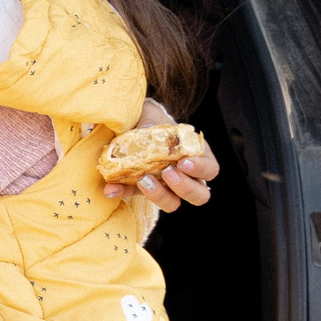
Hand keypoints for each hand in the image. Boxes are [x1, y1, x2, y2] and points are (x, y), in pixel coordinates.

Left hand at [103, 99, 219, 213]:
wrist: (132, 124)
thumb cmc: (152, 120)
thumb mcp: (154, 117)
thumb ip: (150, 123)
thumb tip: (142, 132)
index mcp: (197, 157)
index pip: (210, 170)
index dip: (200, 169)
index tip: (183, 161)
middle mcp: (186, 177)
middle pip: (199, 195)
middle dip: (184, 187)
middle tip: (167, 172)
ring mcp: (165, 187)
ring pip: (173, 204)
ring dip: (159, 195)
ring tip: (143, 180)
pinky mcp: (141, 190)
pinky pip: (133, 196)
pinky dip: (121, 192)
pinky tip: (110, 189)